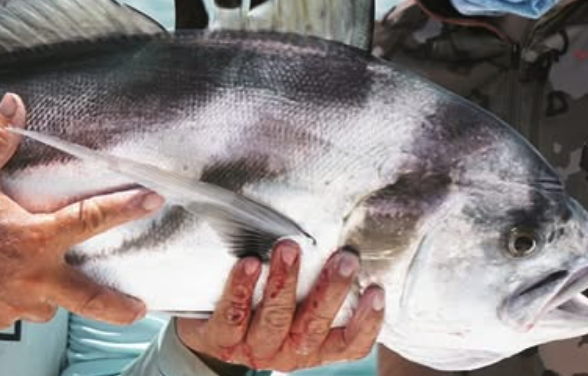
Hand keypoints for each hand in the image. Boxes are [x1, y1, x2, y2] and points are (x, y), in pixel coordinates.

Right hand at [0, 92, 163, 329]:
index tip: (152, 200)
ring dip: (50, 289)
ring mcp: (15, 304)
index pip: (89, 219)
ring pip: (49, 302)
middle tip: (140, 306)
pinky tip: (1, 280)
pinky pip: (19, 309)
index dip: (124, 208)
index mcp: (31, 238)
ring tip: (36, 273)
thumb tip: (13, 102)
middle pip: (87, 297)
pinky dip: (19, 296)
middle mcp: (31, 277)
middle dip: (117, 305)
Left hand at [177, 242, 383, 372]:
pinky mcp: (220, 338)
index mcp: (313, 348)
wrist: (210, 329)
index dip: (367, 323)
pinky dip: (242, 288)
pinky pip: (233, 314)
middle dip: (331, 290)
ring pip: (275, 319)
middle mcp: (288, 353)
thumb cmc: (264, 307)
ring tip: (290, 248)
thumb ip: (318, 284)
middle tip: (344, 258)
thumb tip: (347, 234)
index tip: (376, 290)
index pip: (350, 345)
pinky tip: (250, 263)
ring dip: (285, 281)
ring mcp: (254, 348)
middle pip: (314, 326)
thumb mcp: (296, 305)